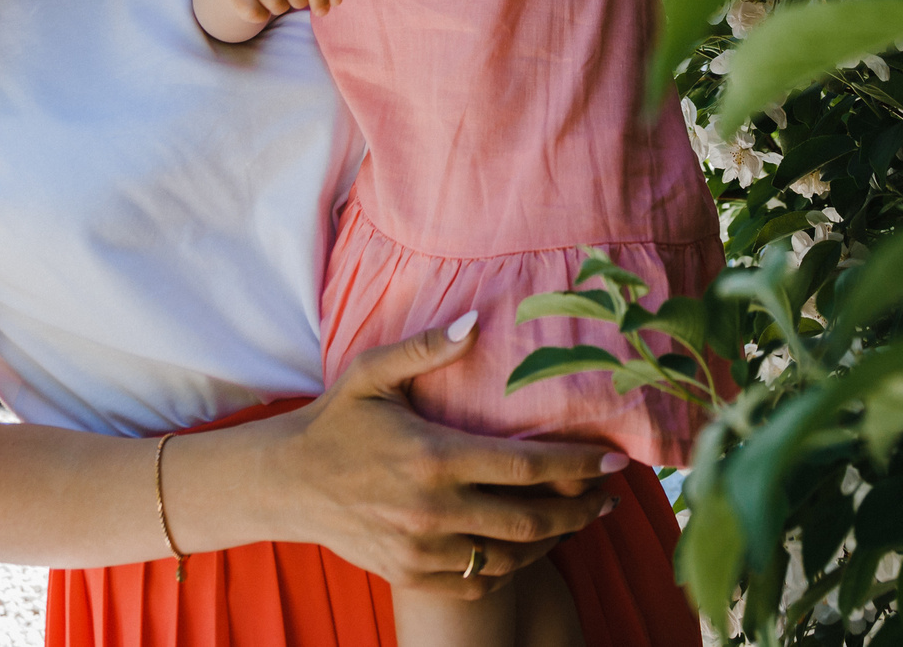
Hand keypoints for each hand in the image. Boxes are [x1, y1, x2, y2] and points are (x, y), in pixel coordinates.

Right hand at [265, 319, 625, 596]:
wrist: (286, 483)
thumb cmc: (337, 420)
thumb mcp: (372, 374)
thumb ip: (426, 348)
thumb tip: (476, 320)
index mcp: (433, 457)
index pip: (526, 467)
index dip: (578, 466)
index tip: (616, 461)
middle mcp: (432, 510)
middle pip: (530, 521)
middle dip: (581, 511)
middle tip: (612, 498)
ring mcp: (421, 549)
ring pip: (509, 557)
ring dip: (553, 542)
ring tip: (578, 521)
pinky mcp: (410, 574)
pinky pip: (477, 582)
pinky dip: (510, 568)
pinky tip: (527, 547)